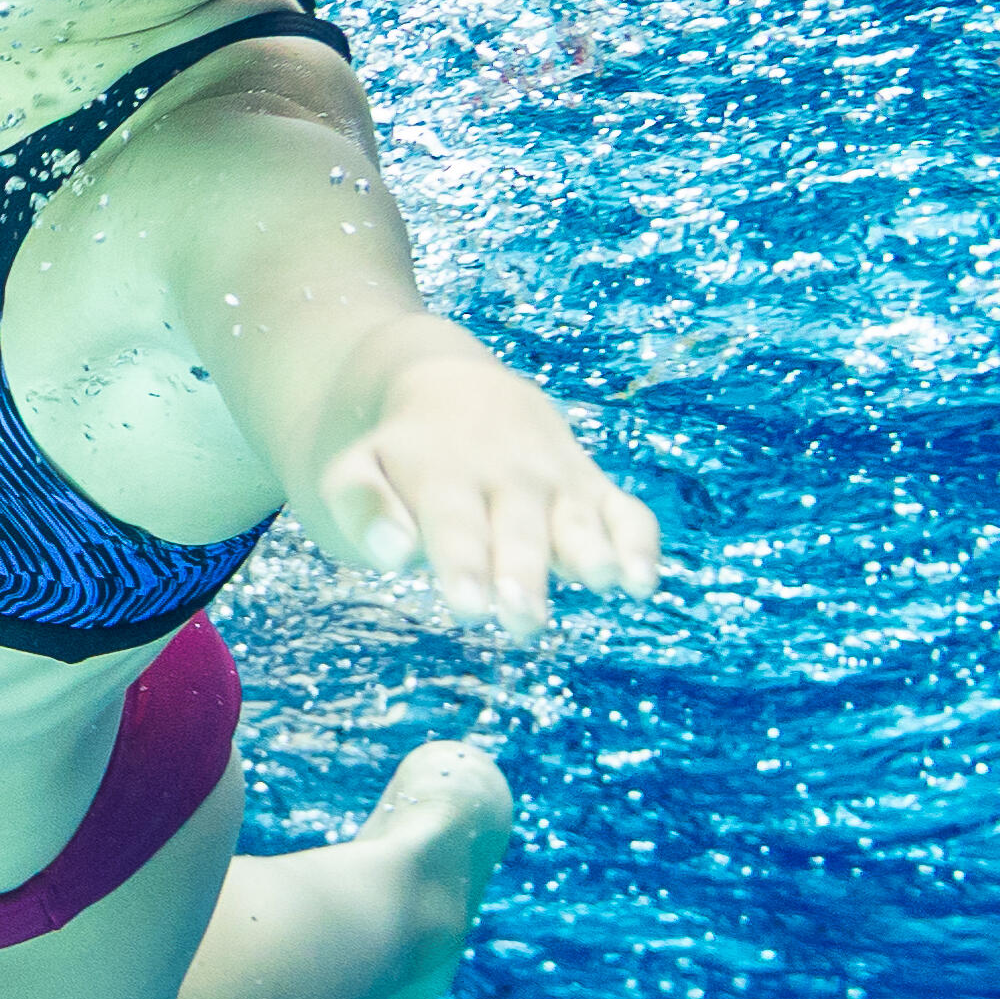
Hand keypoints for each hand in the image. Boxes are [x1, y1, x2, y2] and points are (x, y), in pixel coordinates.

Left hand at [300, 334, 662, 628]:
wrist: (448, 382)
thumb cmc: (397, 452)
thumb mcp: (356, 470)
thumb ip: (363, 506)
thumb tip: (393, 552)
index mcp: (442, 473)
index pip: (454, 525)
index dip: (463, 565)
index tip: (469, 607)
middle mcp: (506, 473)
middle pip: (519, 529)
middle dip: (523, 572)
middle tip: (522, 617)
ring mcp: (556, 477)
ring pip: (578, 518)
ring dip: (592, 552)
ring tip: (606, 580)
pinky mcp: (593, 485)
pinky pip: (626, 511)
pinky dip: (639, 542)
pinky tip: (643, 581)